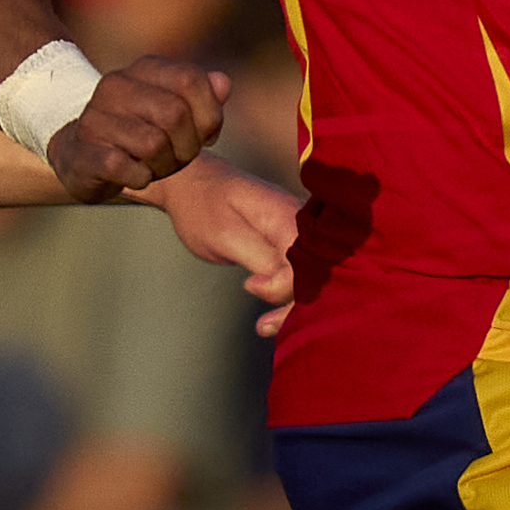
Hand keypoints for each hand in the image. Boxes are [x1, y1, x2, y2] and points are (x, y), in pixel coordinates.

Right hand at [45, 55, 229, 197]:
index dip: (209, 114)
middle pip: (175, 114)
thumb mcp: (176, 110)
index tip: (204, 135)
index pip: (190, 80)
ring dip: (163, 166)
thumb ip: (203, 94)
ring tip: (154, 165)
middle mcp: (116, 86)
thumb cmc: (141, 133)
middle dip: (187, 146)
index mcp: (143, 69)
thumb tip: (222, 84)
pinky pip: (125, 168)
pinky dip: (139, 178)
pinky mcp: (82, 152)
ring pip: (153, 144)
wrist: (82, 156)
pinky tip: (134, 175)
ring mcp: (94, 117)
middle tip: (178, 157)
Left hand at [140, 154, 303, 335]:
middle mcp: (303, 222)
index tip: (252, 287)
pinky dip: (288, 294)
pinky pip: (301, 272)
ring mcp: (301, 232)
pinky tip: (275, 312)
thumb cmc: (203, 206)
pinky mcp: (293, 242)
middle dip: (294, 305)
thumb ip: (261, 260)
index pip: (306, 262)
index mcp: (288, 215)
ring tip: (266, 325)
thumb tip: (284, 285)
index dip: (285, 285)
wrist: (192, 183)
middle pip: (317, 272)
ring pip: (311, 276)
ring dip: (292, 304)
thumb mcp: (225, 236)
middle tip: (265, 325)